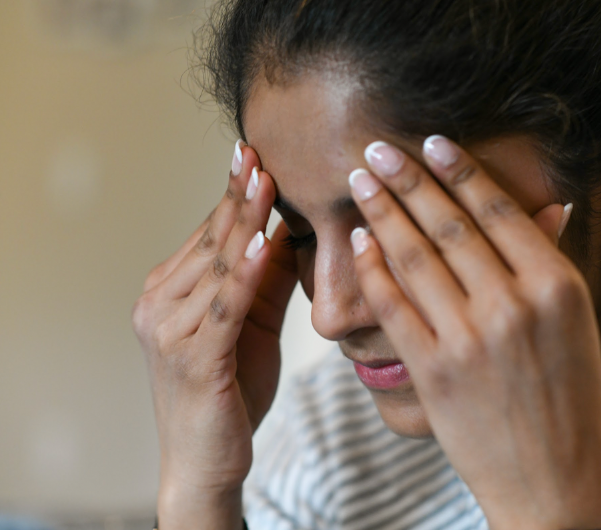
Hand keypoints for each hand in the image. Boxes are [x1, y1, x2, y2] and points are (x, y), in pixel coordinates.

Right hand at [131, 141, 297, 528]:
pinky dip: (243, 272)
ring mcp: (170, 330)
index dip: (231, 195)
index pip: (206, 235)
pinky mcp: (193, 357)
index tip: (252, 155)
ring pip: (215, 266)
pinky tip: (261, 242)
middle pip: (208, 241)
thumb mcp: (250, 324)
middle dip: (238, 196)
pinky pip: (224, 305)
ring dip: (243, 222)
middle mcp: (159, 304)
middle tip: (260, 153)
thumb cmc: (231, 390)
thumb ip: (260, 280)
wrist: (206, 459)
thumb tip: (283, 230)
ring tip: (266, 183)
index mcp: (168, 292)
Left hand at [349, 136, 600, 528]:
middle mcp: (516, 305)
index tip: (431, 142)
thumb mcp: (575, 326)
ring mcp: (472, 338)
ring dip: (383, 212)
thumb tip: (546, 206)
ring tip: (361, 182)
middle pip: (449, 226)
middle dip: (408, 180)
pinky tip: (359, 241)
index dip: (459, 171)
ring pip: (416, 257)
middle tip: (377, 148)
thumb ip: (551, 265)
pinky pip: (395, 305)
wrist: (553, 483)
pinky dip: (374, 269)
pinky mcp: (435, 370)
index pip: (499, 212)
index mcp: (558, 287)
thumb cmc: (571, 402)